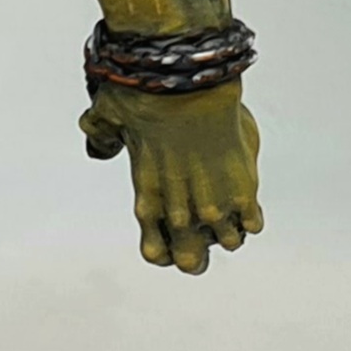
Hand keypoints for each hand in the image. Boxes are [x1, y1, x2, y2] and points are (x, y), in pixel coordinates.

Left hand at [80, 79, 262, 272]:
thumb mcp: (111, 117)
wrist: (184, 88)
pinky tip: (243, 191)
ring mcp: (214, 206)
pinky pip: (253, 223)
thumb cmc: (143, 98)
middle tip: (205, 228)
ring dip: (229, 226)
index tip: (172, 234)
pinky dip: (250, 212)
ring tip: (226, 200)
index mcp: (148, 200)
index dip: (166, 249)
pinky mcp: (244, 193)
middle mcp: (181, 212)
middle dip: (198, 251)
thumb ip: (103, 137)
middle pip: (191, 261)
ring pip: (229, 242)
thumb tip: (97, 147)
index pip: (156, 252)